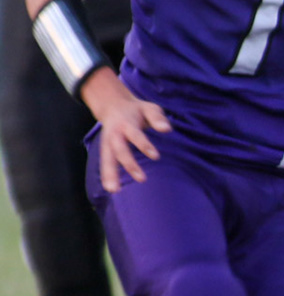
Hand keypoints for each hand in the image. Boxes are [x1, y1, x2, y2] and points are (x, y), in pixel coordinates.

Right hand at [81, 72, 169, 193]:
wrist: (112, 105)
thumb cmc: (137, 110)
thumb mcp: (149, 108)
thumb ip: (157, 118)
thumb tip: (167, 129)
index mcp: (127, 123)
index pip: (135, 135)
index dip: (144, 145)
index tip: (156, 156)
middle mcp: (115, 134)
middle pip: (119, 150)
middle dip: (129, 164)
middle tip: (142, 179)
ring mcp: (107, 142)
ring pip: (108, 159)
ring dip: (110, 174)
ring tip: (114, 190)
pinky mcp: (105, 149)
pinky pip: (105, 163)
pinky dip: (106, 176)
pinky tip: (110, 189)